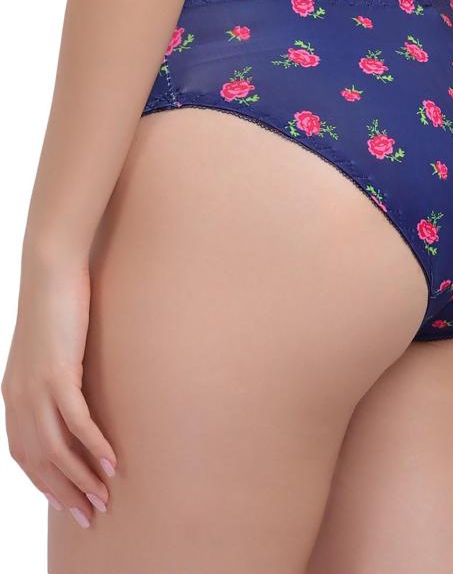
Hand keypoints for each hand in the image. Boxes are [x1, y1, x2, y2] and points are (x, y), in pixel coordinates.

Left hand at [1, 245, 117, 528]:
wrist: (49, 266)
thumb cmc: (53, 302)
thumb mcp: (44, 348)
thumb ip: (48, 377)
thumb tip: (68, 399)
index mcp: (12, 393)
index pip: (23, 454)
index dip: (45, 484)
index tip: (67, 504)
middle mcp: (18, 396)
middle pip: (39, 461)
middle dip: (65, 493)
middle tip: (90, 516)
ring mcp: (36, 385)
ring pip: (57, 449)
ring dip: (82, 478)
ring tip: (104, 498)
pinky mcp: (57, 371)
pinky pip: (77, 421)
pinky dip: (94, 446)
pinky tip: (111, 462)